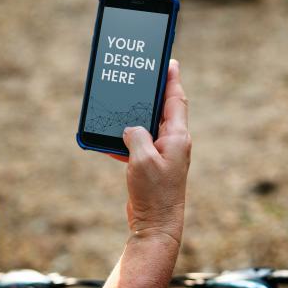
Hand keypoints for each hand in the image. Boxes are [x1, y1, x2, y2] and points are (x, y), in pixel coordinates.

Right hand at [110, 59, 190, 243]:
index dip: (172, 79)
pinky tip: (111, 142)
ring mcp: (164, 155)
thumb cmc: (154, 193)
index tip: (169, 62)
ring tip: (125, 104)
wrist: (155, 226)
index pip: (176, 99)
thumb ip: (136, 135)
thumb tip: (131, 128)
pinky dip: (126, 142)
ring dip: (137, 117)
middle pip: (164, 110)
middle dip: (154, 93)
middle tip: (144, 77)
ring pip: (150, 127)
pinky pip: (139, 146)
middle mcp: (174, 143)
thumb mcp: (142, 158)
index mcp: (177, 137)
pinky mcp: (153, 167)